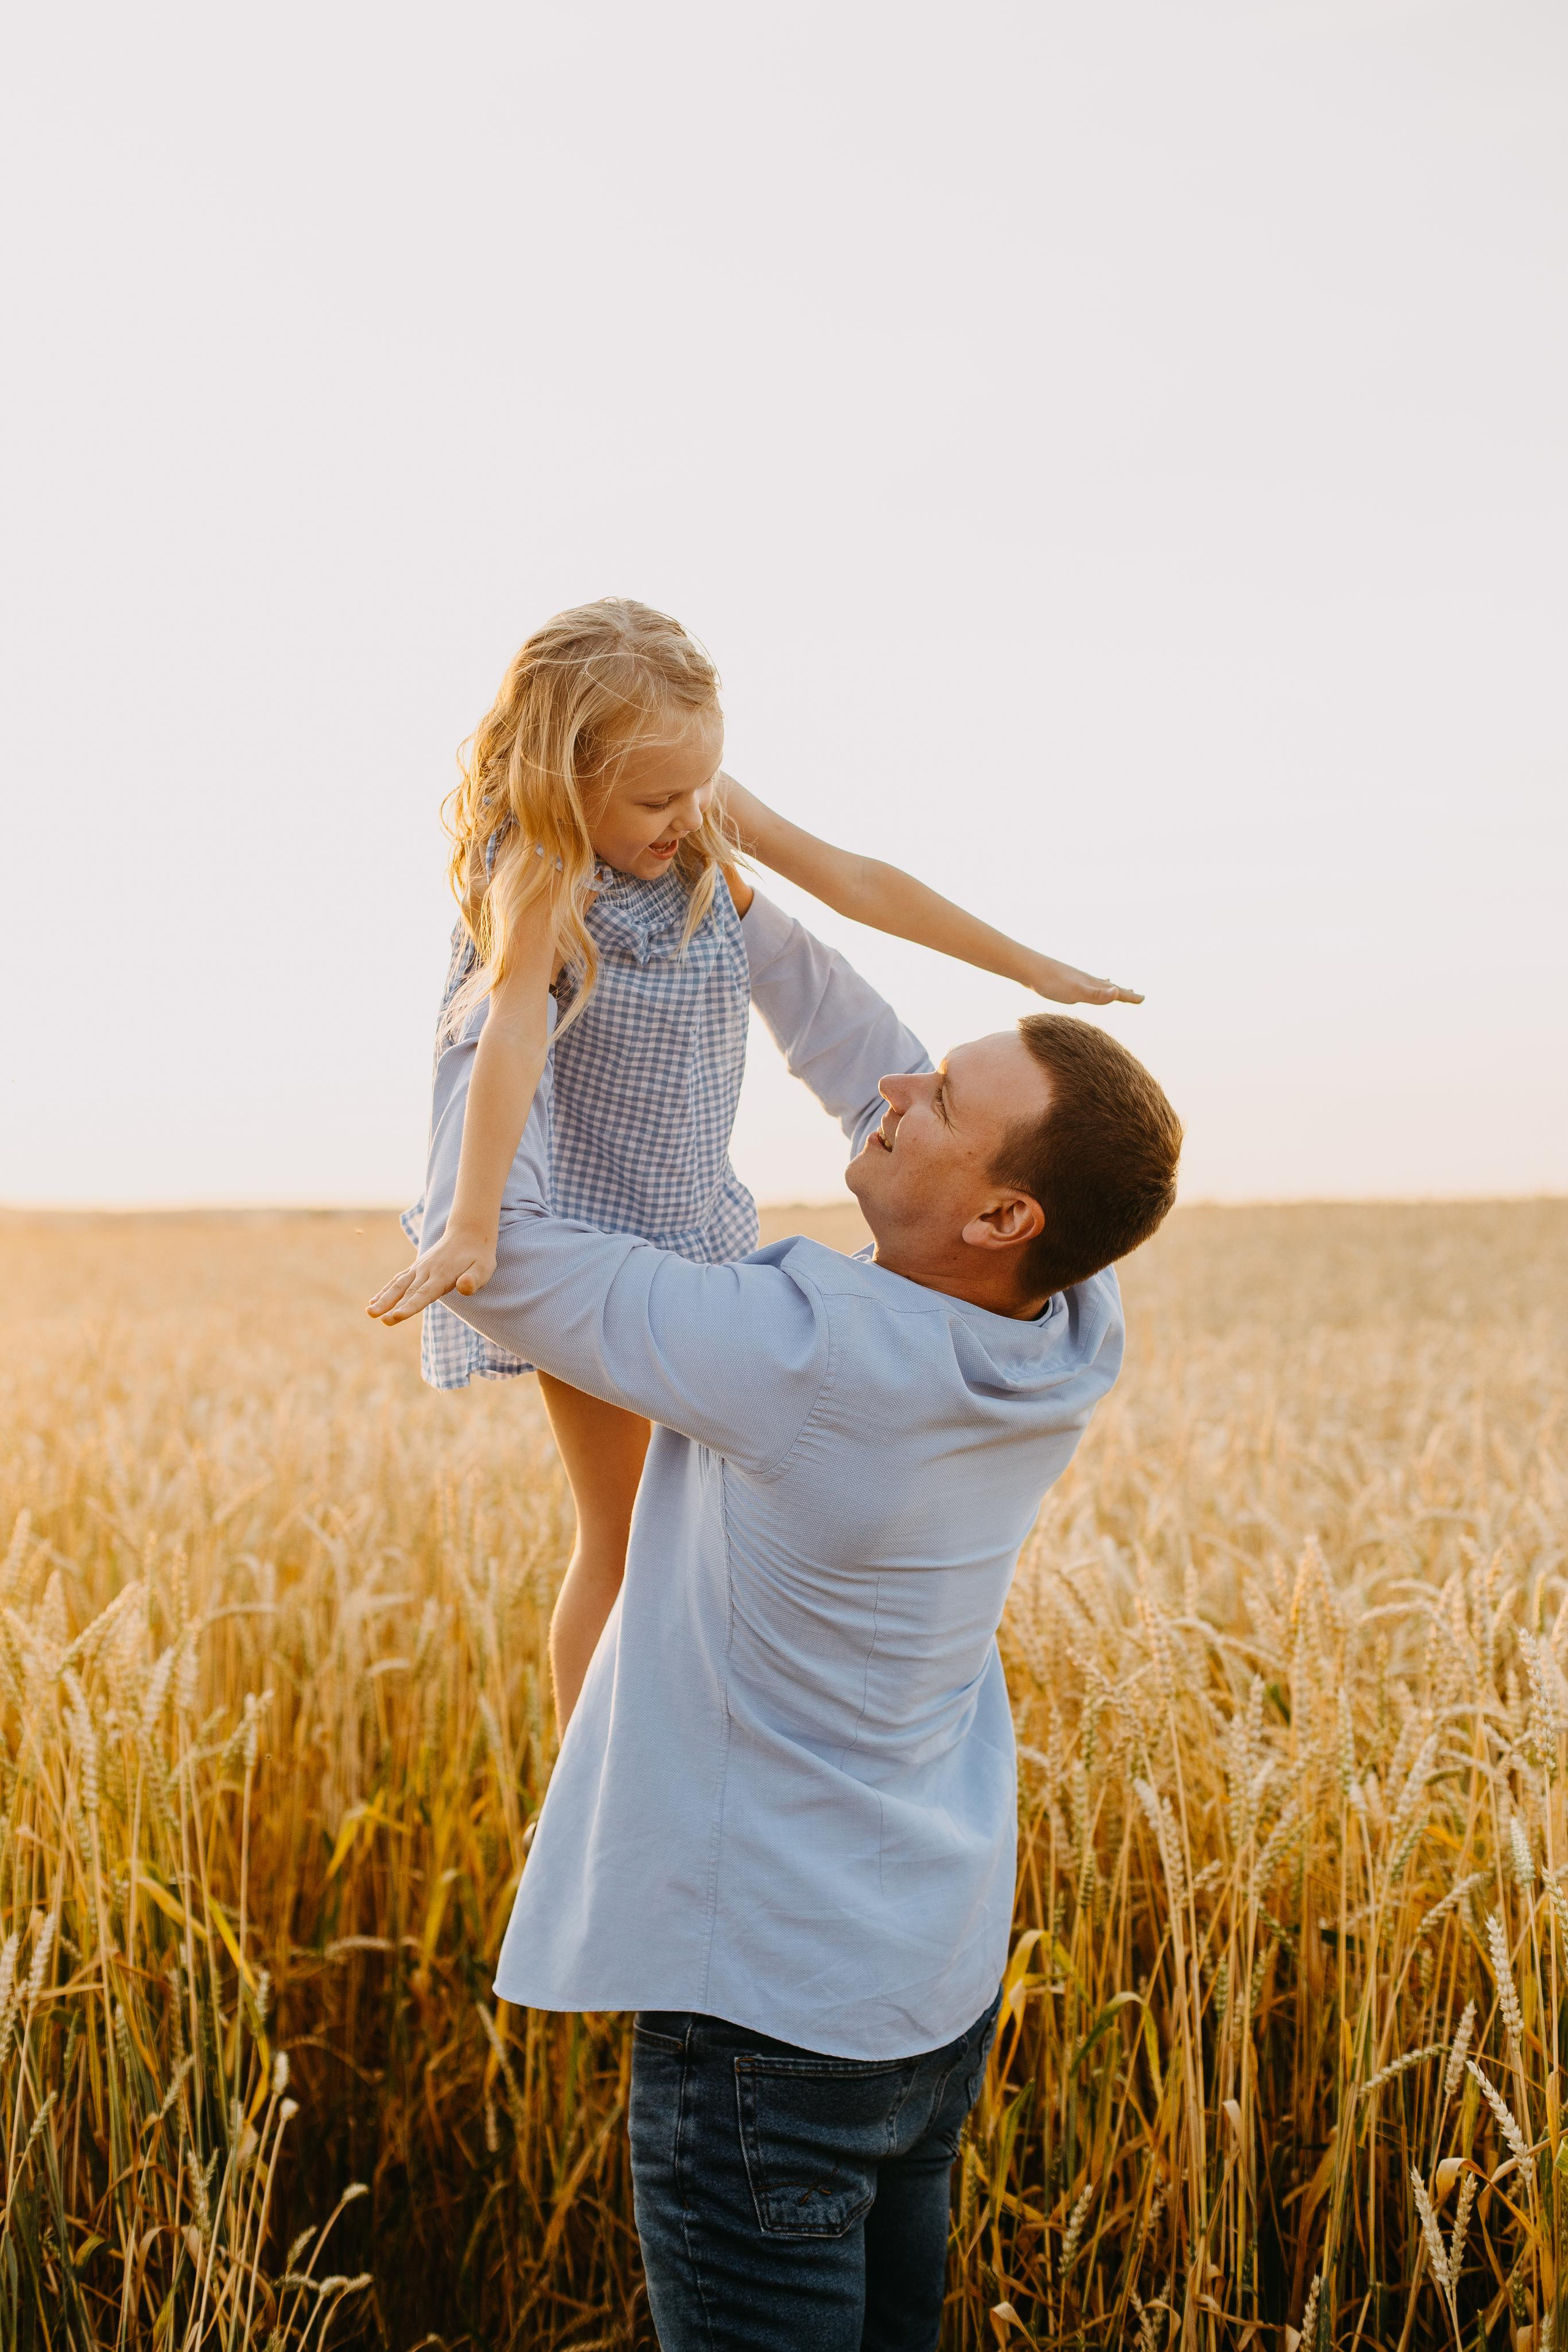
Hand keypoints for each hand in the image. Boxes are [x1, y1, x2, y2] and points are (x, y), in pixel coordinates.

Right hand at [366, 1230, 497, 1325]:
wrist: (469, 1232)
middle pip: (406, 1291)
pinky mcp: (416, 1267)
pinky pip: (398, 1279)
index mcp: (442, 1275)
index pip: (423, 1294)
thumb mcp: (484, 1268)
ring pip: (398, 1284)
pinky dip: (385, 1290)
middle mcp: (427, 1271)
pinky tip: (374, 1302)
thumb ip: (474, 1279)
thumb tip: (464, 1287)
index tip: (394, 1317)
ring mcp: (419, 1268)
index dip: (409, 1307)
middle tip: (374, 1316)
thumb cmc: (479, 1255)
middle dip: (389, 1305)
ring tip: (369, 1312)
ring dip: (383, 1298)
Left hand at [1023, 955, 1143, 1007]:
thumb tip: (1117, 992)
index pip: (1115, 992)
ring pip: (1098, 984)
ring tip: (1115, 987)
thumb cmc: (1052, 983)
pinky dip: (1090, 984)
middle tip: (1137, 995)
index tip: (1143, 998)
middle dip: (1123, 993)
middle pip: (1110, 988)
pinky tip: (1085, 983)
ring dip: (1109, 987)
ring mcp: (1076, 979)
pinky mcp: (1065, 980)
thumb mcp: (1076, 993)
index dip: (1129, 997)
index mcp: (1091, 985)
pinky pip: (1084, 983)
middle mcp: (1086, 980)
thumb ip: (1096, 995)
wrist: (1030, 969)